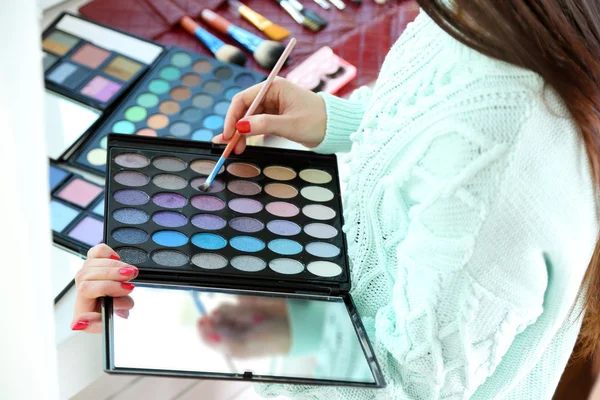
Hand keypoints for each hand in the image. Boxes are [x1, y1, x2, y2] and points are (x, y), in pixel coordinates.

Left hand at [71, 244, 136, 332]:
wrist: (112, 311)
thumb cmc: (109, 317)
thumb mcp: (105, 327)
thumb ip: (95, 326)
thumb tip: (80, 322)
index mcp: (81, 306)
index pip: (86, 289)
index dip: (107, 286)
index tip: (126, 288)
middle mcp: (81, 288)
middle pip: (89, 273)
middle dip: (113, 273)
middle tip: (131, 277)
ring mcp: (86, 274)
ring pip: (93, 262)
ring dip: (115, 265)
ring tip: (131, 271)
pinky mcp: (94, 263)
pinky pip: (96, 252)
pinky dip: (107, 252)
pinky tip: (116, 259)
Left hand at [197, 297, 290, 357]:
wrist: (294, 324)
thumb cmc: (270, 340)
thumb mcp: (246, 346)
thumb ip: (224, 340)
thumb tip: (206, 331)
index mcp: (229, 345)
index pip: (207, 336)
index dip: (203, 328)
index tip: (204, 319)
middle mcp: (230, 329)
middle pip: (213, 320)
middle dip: (221, 319)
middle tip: (237, 322)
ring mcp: (238, 314)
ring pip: (222, 308)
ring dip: (233, 311)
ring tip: (252, 317)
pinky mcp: (246, 301)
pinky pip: (235, 299)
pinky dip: (240, 302)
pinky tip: (254, 309)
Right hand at [212, 77, 326, 153]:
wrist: (336, 127)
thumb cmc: (318, 121)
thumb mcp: (290, 125)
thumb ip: (264, 125)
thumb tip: (241, 127)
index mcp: (274, 87)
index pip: (243, 99)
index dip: (232, 117)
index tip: (228, 134)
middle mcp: (271, 93)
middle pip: (243, 109)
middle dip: (234, 127)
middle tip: (228, 146)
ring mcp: (273, 104)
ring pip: (249, 118)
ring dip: (240, 132)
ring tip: (235, 149)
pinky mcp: (276, 116)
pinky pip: (257, 123)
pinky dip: (249, 134)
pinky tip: (243, 144)